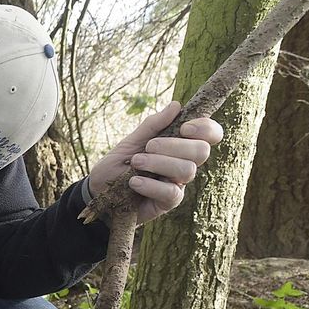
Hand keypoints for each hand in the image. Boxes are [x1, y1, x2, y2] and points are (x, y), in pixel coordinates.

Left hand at [88, 100, 223, 223]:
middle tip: (148, 147)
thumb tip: (176, 105)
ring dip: (159, 163)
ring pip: (187, 170)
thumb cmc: (118, 164)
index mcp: (180, 145)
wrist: (98, 191)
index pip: (210, 134)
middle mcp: (184, 163)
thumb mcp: (131, 141)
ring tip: (136, 163)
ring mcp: (178, 184)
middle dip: (174, 146)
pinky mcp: (168, 203)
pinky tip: (134, 182)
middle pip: (201, 151)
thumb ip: (153, 125)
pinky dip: (151, 185)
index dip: (205, 128)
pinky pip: (172, 192)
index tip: (184, 128)